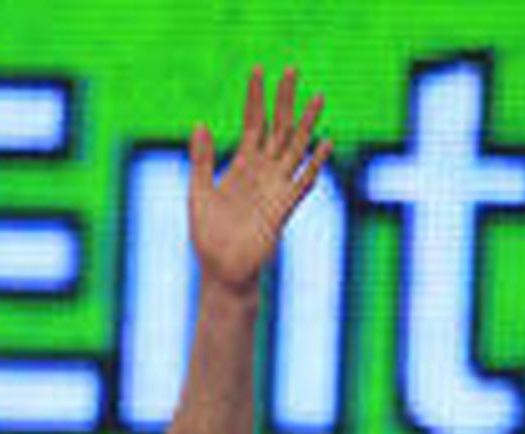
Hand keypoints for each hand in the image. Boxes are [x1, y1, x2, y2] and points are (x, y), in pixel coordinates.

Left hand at [189, 66, 330, 296]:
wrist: (221, 273)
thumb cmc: (208, 238)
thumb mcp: (198, 194)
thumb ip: (202, 160)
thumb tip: (200, 124)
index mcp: (242, 167)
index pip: (253, 123)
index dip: (255, 97)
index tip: (258, 70)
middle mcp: (262, 173)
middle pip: (278, 128)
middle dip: (284, 100)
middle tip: (291, 70)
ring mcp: (275, 189)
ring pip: (295, 148)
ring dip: (306, 124)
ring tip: (318, 97)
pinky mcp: (282, 209)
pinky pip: (302, 182)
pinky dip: (314, 163)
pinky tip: (326, 144)